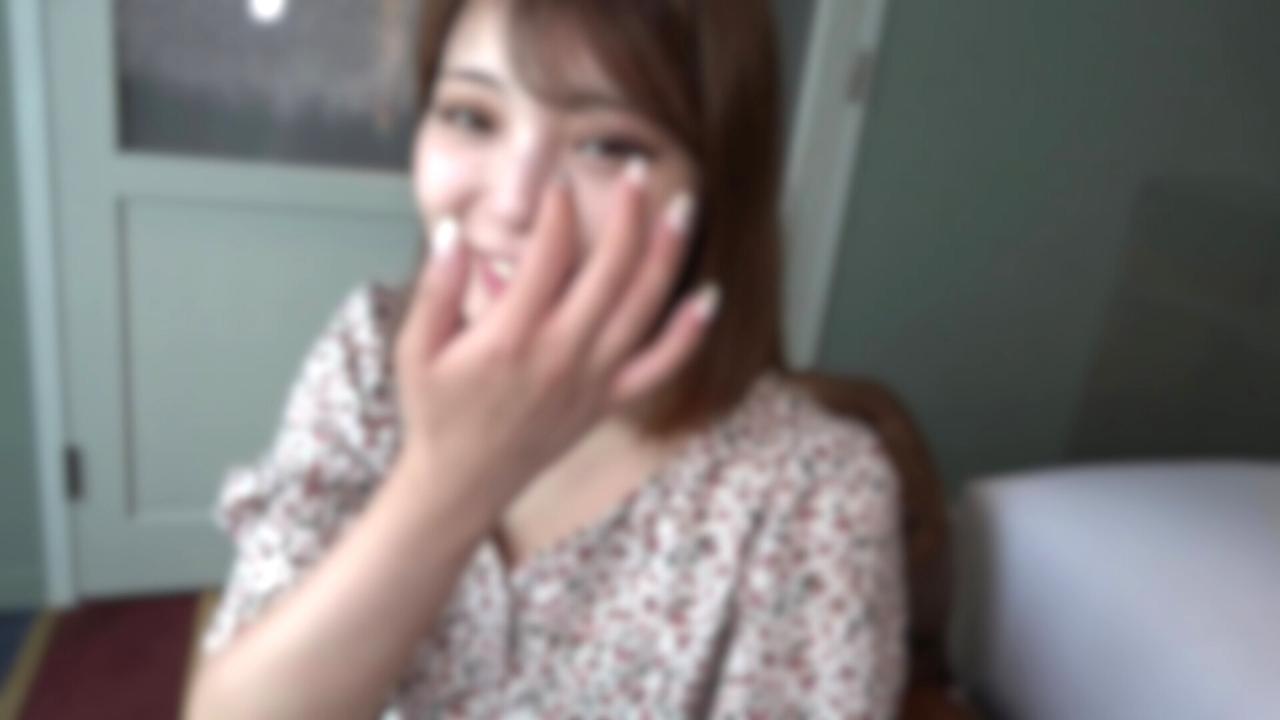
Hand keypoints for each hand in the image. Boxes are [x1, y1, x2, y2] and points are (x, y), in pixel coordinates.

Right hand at [392, 162, 718, 513]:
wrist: (462, 483)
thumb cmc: (437, 412)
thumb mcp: (415, 349)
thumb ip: (436, 289)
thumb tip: (454, 232)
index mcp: (511, 336)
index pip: (548, 255)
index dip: (559, 210)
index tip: (562, 180)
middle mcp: (560, 354)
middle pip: (609, 270)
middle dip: (628, 213)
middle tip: (640, 171)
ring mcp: (592, 379)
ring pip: (643, 307)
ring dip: (667, 254)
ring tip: (683, 207)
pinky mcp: (609, 401)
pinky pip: (660, 366)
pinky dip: (688, 333)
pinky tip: (708, 297)